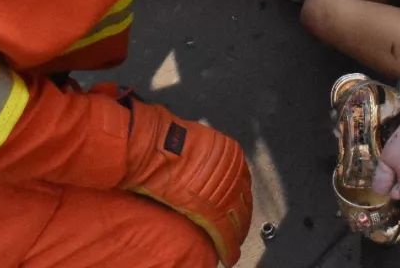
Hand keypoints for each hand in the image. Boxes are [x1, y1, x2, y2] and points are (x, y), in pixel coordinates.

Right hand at [122, 101, 251, 265]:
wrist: (154, 151)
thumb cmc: (166, 143)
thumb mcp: (196, 143)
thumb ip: (206, 158)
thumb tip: (202, 168)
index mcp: (231, 155)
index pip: (243, 183)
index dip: (240, 199)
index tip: (238, 208)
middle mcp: (234, 173)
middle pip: (244, 202)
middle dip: (242, 218)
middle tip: (239, 229)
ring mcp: (226, 193)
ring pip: (239, 220)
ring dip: (238, 234)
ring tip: (233, 245)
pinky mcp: (214, 212)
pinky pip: (227, 234)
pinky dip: (229, 247)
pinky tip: (229, 255)